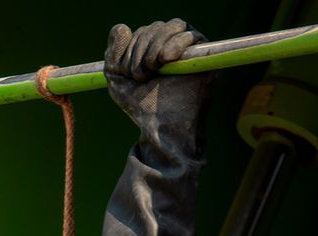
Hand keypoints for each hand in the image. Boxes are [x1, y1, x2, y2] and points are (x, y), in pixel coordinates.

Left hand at [103, 19, 210, 151]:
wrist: (160, 126)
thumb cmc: (140, 105)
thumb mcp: (117, 78)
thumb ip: (113, 53)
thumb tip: (121, 27)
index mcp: (153, 49)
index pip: (143, 32)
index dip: (132, 46)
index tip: (127, 72)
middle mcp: (172, 45)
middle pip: (157, 28)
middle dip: (142, 49)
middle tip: (140, 74)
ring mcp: (190, 50)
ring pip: (173, 26)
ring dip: (156, 46)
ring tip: (153, 69)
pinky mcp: (203, 57)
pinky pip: (192, 36)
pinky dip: (176, 44)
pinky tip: (167, 59)